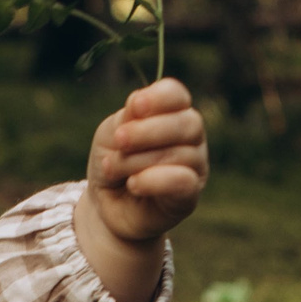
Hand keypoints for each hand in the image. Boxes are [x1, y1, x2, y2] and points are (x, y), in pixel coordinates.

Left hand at [76, 79, 206, 301]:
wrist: (106, 206)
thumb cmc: (113, 162)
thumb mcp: (111, 133)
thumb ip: (127, 118)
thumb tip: (139, 105)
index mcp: (172, 114)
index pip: (177, 96)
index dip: (159, 97)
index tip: (134, 106)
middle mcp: (190, 138)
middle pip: (187, 123)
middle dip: (148, 130)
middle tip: (119, 140)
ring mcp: (195, 167)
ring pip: (181, 154)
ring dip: (138, 160)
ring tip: (113, 168)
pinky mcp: (190, 197)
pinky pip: (183, 182)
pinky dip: (154, 180)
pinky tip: (133, 184)